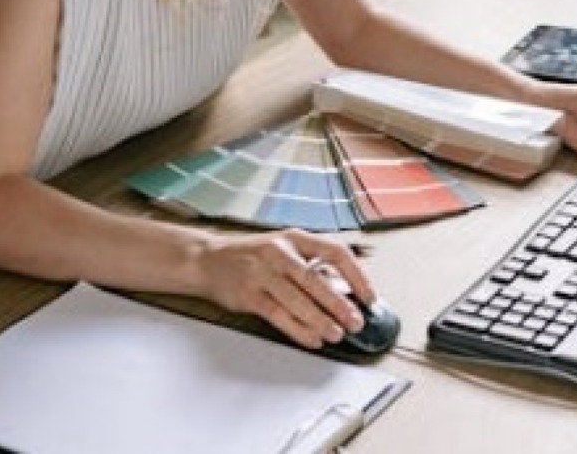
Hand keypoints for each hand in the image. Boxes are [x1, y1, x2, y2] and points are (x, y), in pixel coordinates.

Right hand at [196, 229, 373, 347]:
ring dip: (321, 321)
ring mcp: (263, 273)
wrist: (208, 260)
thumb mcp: (284, 250)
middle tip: (355, 321)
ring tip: (336, 335)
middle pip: (316, 280)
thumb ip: (311, 267)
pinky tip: (312, 339)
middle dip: (340, 304)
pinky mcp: (249, 294)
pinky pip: (279, 315)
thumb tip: (345, 291)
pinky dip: (298, 330)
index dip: (356, 274)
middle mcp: (280, 252)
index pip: (335, 251)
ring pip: (298, 300)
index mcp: (295, 238)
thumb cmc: (252, 256)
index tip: (368, 296)